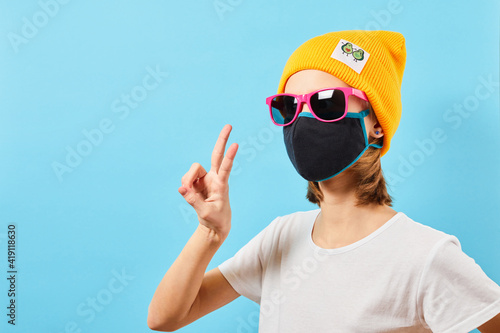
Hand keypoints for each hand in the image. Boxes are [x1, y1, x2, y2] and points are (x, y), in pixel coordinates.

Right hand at [178, 124, 237, 239]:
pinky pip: (186, 180)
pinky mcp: (196, 182)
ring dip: (187, 179)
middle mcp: (214, 177)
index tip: (236, 145)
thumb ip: (193, 200)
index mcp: (221, 184)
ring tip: (186, 192)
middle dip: (222, 140)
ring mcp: (205, 179)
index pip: (226, 167)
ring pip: (193, 170)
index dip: (229, 157)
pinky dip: (184, 186)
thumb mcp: (205, 212)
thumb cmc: (215, 219)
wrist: (214, 225)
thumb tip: (182, 188)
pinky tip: (187, 194)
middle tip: (229, 125)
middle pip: (216, 154)